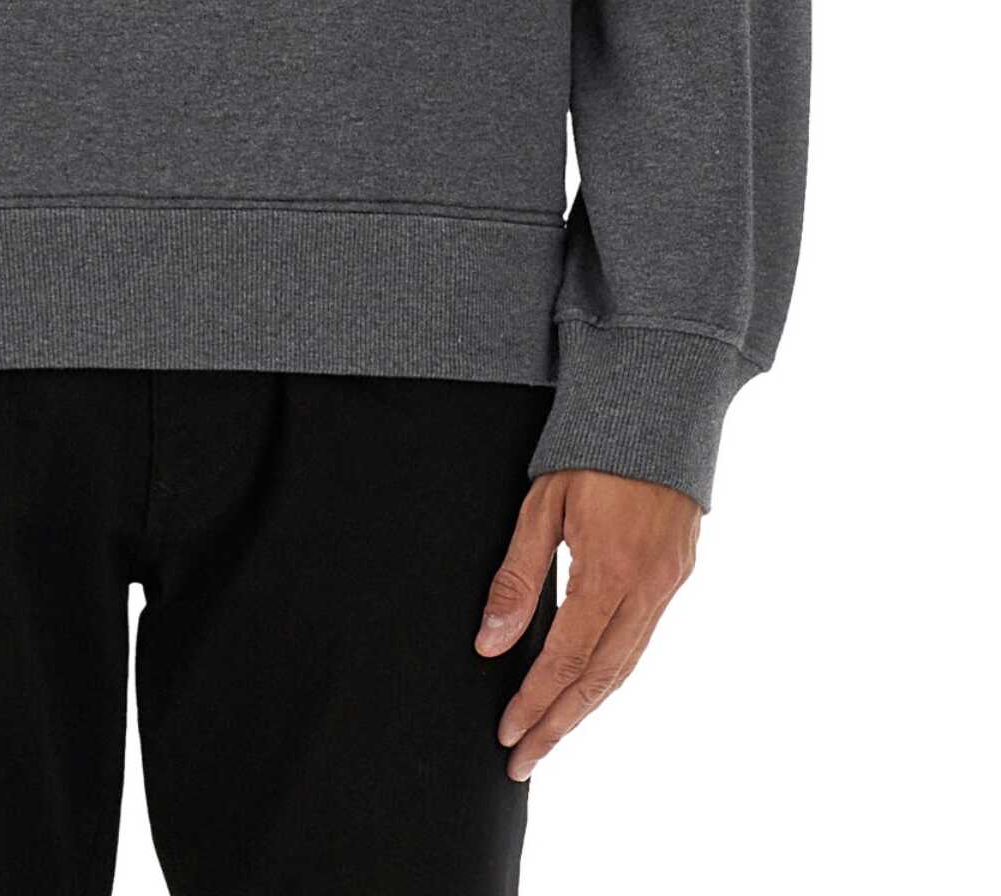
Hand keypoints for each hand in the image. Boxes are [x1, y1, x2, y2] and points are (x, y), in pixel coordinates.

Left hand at [475, 468, 698, 779]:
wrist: (656, 406)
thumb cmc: (589, 448)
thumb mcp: (542, 503)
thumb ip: (517, 577)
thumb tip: (490, 644)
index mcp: (611, 569)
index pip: (567, 657)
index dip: (535, 701)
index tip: (507, 735)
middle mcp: (649, 586)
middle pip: (600, 678)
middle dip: (559, 724)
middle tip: (523, 760)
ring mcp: (670, 583)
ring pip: (626, 666)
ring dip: (586, 707)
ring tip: (549, 736)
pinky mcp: (678, 574)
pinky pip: (642, 640)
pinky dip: (611, 673)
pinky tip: (586, 687)